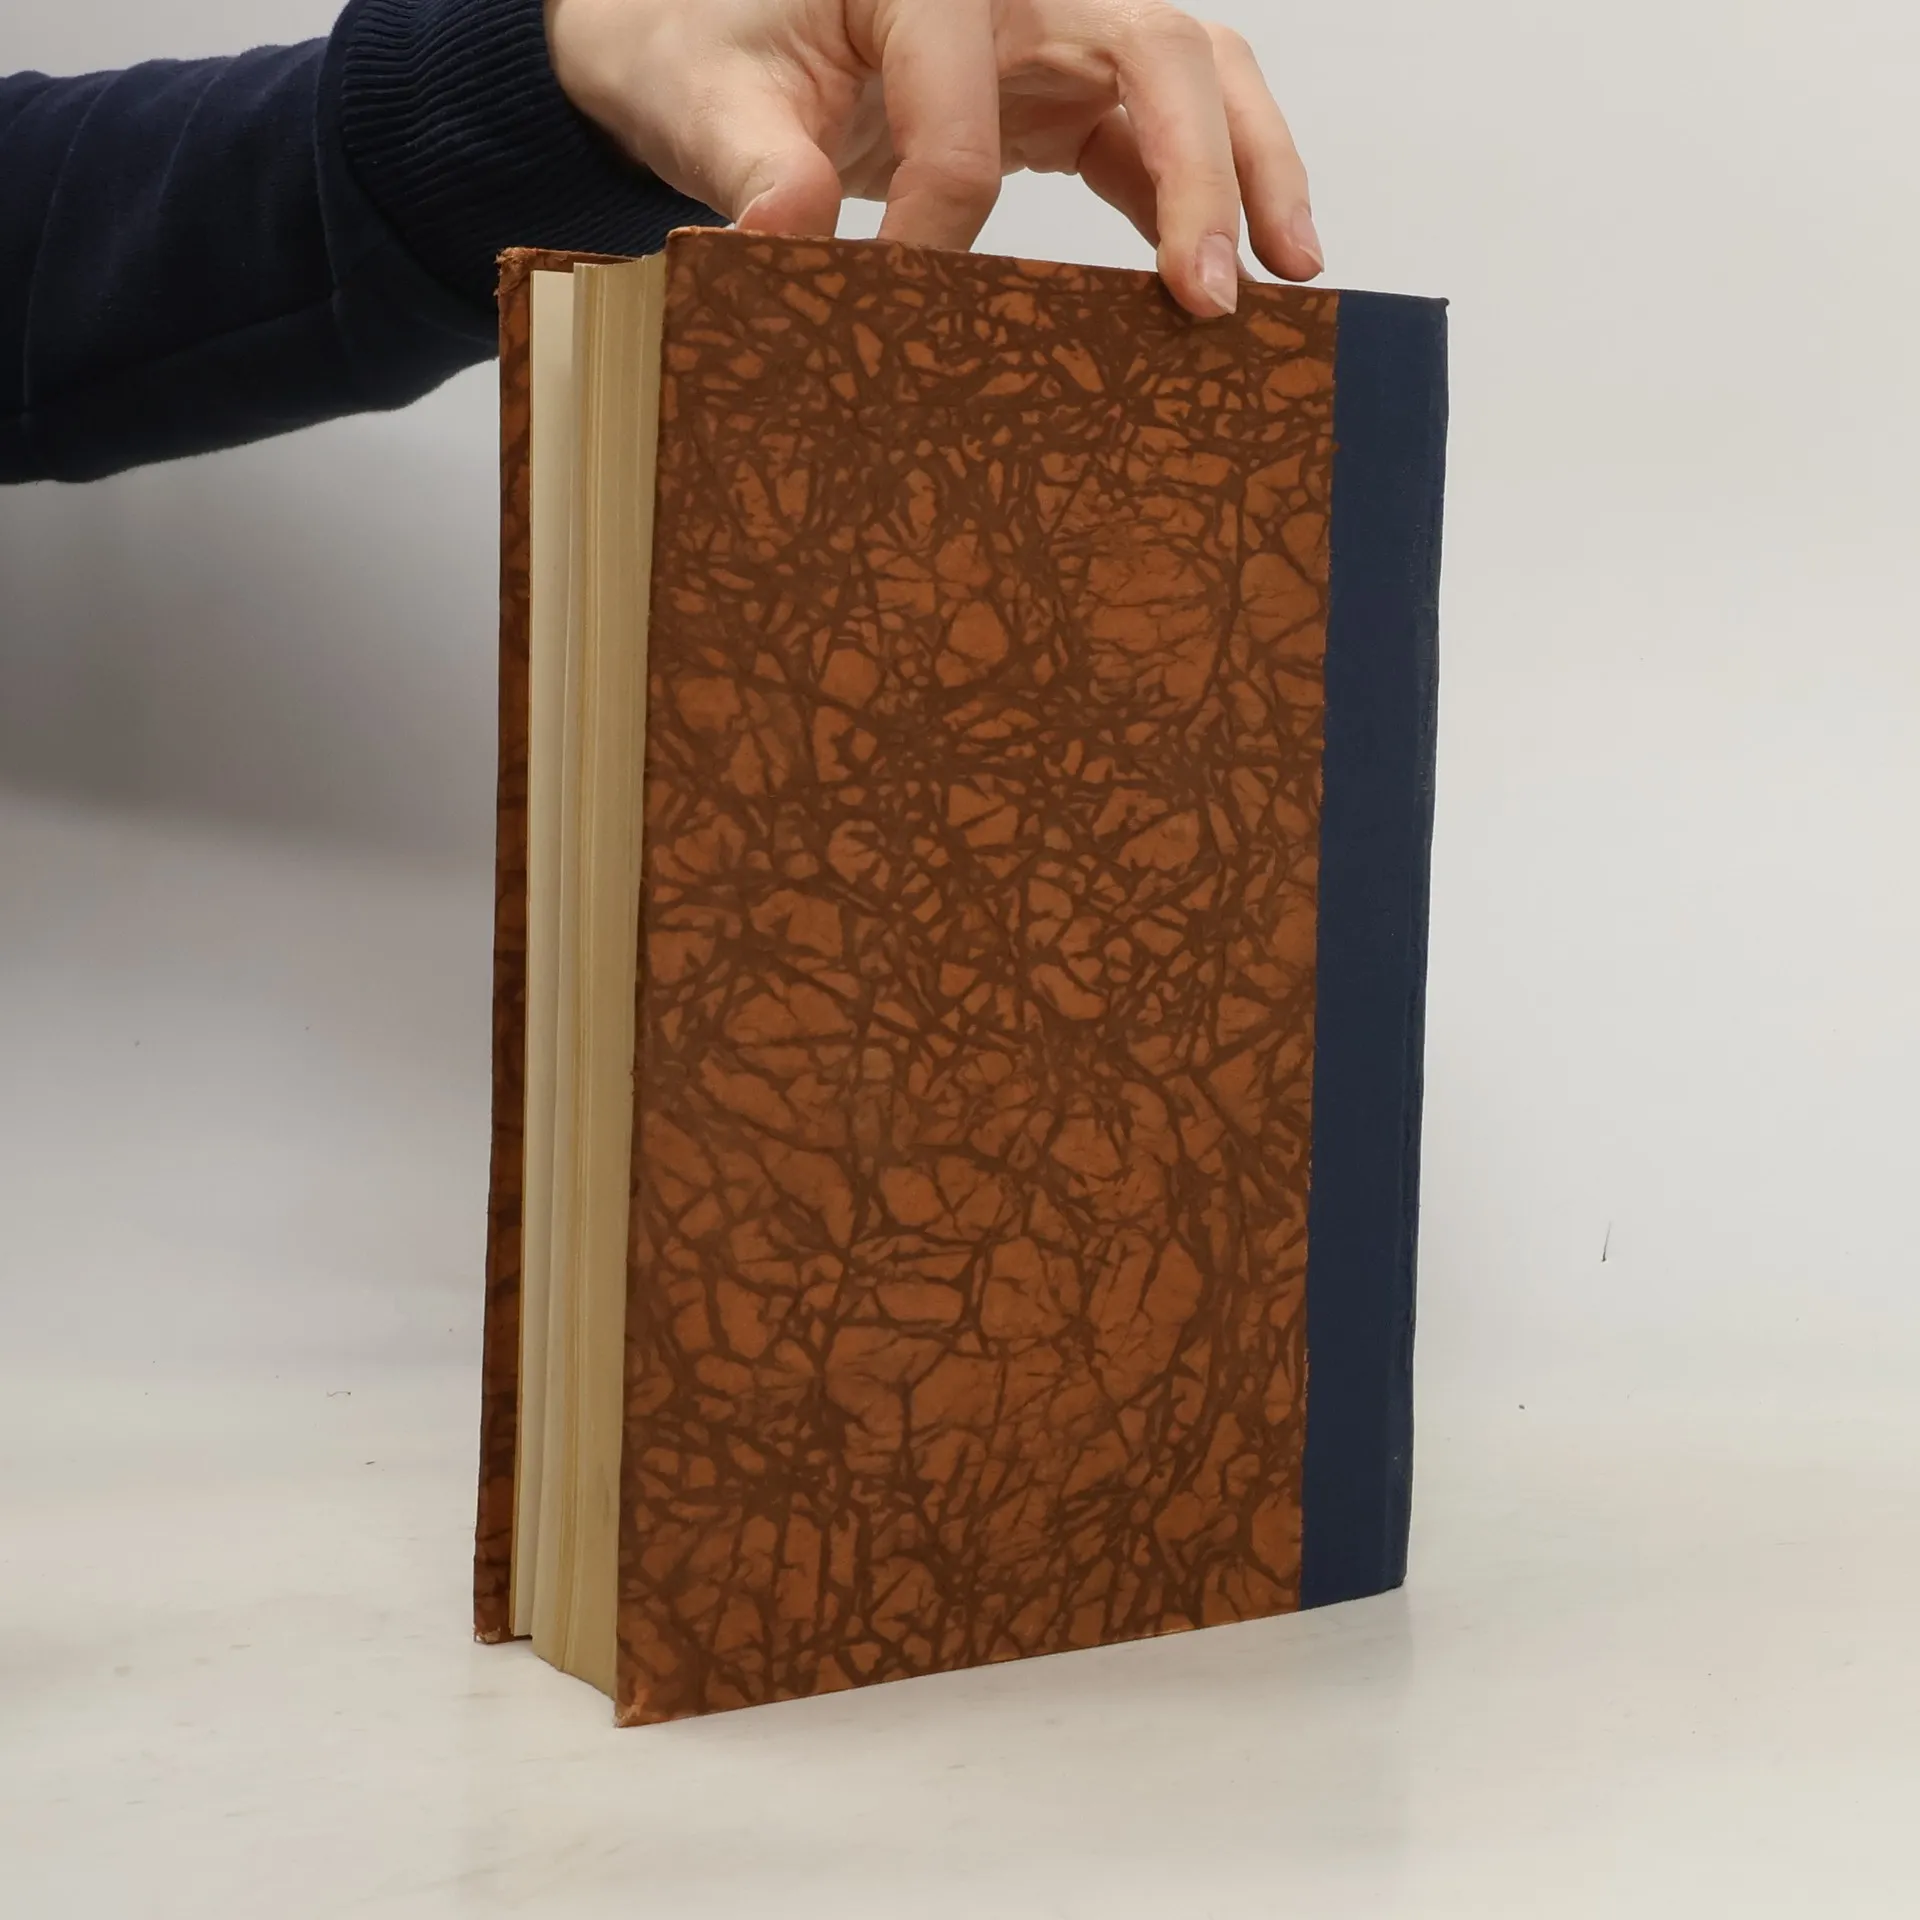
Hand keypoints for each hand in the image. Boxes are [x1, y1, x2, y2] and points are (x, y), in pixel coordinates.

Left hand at [546, 0, 1320, 317]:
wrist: (712, 32)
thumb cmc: (704, 46)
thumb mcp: (700, 98)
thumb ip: (748, 163)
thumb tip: (784, 239)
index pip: (961, 99)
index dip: (943, 210)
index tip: (914, 302)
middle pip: (1149, 46)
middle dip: (1191, 173)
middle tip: (1206, 293)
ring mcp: (1056, 26)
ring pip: (1192, 72)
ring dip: (1246, 170)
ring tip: (1286, 273)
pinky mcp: (1067, 85)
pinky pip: (1163, 122)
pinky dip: (1210, 188)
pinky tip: (1241, 264)